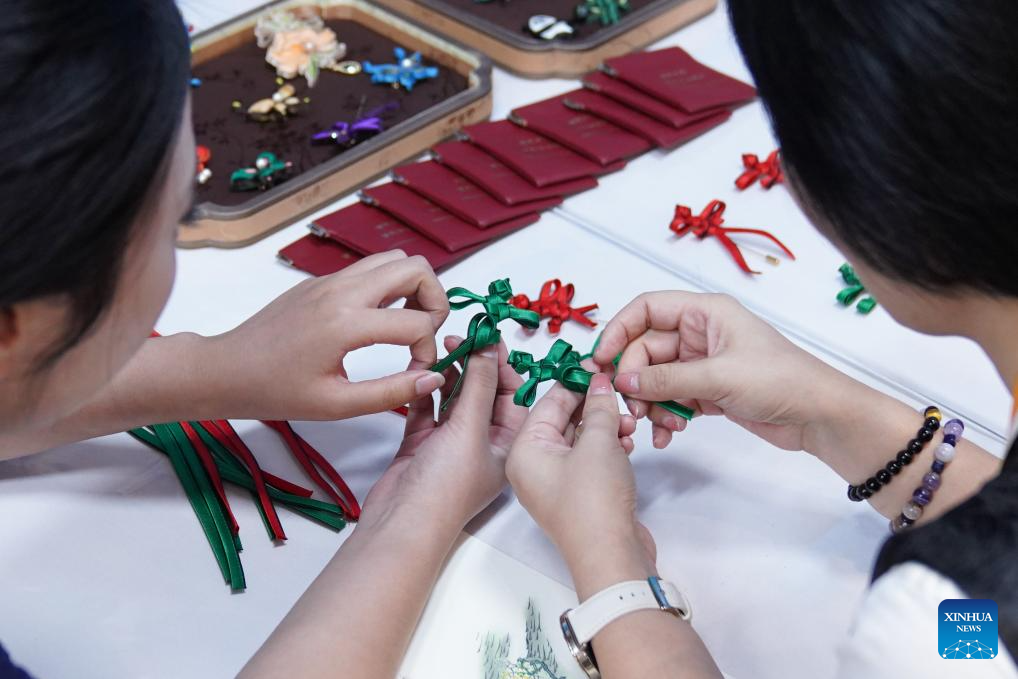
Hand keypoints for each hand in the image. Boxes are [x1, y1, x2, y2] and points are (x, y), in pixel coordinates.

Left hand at [204, 250, 450, 420]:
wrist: (225, 370)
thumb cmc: (274, 391)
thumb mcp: (336, 404)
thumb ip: (390, 393)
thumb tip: (432, 378)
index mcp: (345, 323)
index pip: (417, 322)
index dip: (428, 351)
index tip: (416, 373)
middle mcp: (341, 291)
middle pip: (415, 267)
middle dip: (434, 299)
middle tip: (424, 333)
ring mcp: (330, 280)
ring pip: (394, 259)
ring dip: (413, 287)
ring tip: (405, 324)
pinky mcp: (321, 281)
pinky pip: (369, 268)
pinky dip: (388, 287)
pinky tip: (377, 322)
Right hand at [357, 336, 526, 535]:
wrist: (402, 524)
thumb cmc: (446, 489)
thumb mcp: (470, 428)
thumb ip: (479, 384)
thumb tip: (489, 347)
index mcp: (508, 445)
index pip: (513, 395)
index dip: (503, 365)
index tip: (489, 337)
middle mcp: (483, 444)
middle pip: (483, 394)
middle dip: (475, 365)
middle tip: (461, 338)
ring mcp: (451, 445)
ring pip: (454, 399)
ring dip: (449, 374)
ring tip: (440, 348)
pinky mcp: (423, 444)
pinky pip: (428, 409)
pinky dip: (425, 390)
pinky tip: (421, 370)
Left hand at [506, 372, 649, 576]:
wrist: (610, 555)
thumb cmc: (593, 502)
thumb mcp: (598, 442)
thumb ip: (599, 407)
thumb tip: (600, 383)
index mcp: (523, 451)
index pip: (548, 402)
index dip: (575, 382)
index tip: (597, 367)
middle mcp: (532, 466)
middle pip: (562, 419)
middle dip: (593, 405)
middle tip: (618, 390)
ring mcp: (554, 483)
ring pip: (579, 439)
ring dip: (605, 426)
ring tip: (628, 420)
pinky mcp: (577, 495)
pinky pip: (589, 458)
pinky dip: (607, 447)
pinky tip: (627, 441)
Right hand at [595, 291, 861, 451]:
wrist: (819, 416)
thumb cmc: (779, 381)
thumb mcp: (718, 377)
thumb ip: (666, 379)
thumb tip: (623, 381)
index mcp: (705, 312)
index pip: (646, 309)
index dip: (619, 331)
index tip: (601, 361)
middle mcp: (700, 333)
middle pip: (646, 349)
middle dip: (636, 379)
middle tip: (633, 406)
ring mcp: (703, 363)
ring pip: (656, 378)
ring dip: (651, 402)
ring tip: (659, 425)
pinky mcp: (708, 390)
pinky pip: (671, 398)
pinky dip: (665, 415)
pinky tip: (667, 434)